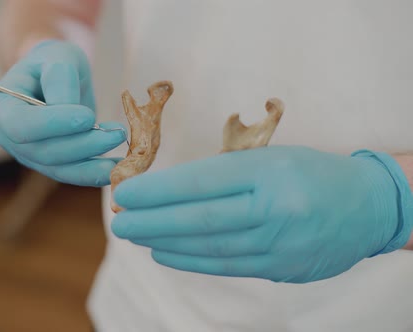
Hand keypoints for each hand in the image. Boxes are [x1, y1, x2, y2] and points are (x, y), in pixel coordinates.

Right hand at [0, 40, 125, 186]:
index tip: (87, 116)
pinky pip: (70, 174)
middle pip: (43, 151)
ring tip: (121, 154)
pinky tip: (115, 168)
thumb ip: (60, 79)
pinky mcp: (50, 164)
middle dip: (82, 145)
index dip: (53, 124)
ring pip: (59, 168)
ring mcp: (29, 154)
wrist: (55, 75)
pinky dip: (93, 174)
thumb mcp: (58, 57)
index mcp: (3, 106)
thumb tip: (72, 112)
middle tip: (116, 133)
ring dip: (92, 163)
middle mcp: (10, 136)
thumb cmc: (53, 62)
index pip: (21, 125)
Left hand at [111, 146, 412, 282]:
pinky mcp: (281, 268)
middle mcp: (273, 210)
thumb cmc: (310, 172)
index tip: (126, 192)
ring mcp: (278, 244)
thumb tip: (169, 191)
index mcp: (268, 172)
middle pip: (200, 219)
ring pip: (210, 247)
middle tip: (119, 219)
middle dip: (152, 220)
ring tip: (136, 235)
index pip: (201, 182)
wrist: (368, 206)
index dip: (158, 190)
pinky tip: (165, 253)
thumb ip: (224, 174)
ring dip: (166, 242)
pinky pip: (227, 265)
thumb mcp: (270, 158)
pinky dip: (191, 261)